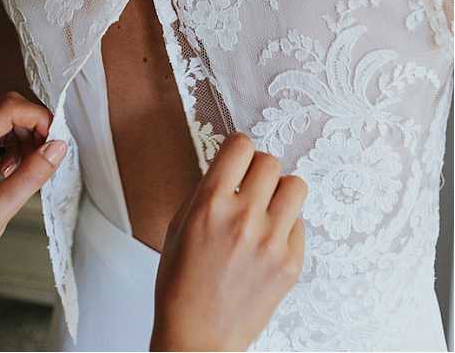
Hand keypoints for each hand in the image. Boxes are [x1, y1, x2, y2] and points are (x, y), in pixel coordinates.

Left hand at [0, 92, 65, 269]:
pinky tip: (14, 167)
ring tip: (27, 167)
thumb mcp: (1, 207)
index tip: (54, 140)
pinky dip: (17, 142)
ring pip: (8, 116)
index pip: (8, 109)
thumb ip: (32, 174)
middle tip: (45, 154)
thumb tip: (59, 146)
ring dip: (26, 135)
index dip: (37, 118)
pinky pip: (2, 128)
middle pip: (9, 107)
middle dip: (34, 125)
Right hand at [151, 133, 306, 351]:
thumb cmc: (181, 284)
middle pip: (270, 162)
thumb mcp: (179, 226)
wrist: (197, 338)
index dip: (238, 148)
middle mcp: (244, 218)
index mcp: (210, 204)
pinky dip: (286, 225)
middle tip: (249, 186)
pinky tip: (268, 241)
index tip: (236, 158)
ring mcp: (272, 242)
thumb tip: (229, 165)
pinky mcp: (291, 264)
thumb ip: (205, 190)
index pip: (240, 146)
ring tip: (266, 208)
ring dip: (279, 192)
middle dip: (258, 170)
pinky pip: (300, 222)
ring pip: (295, 185)